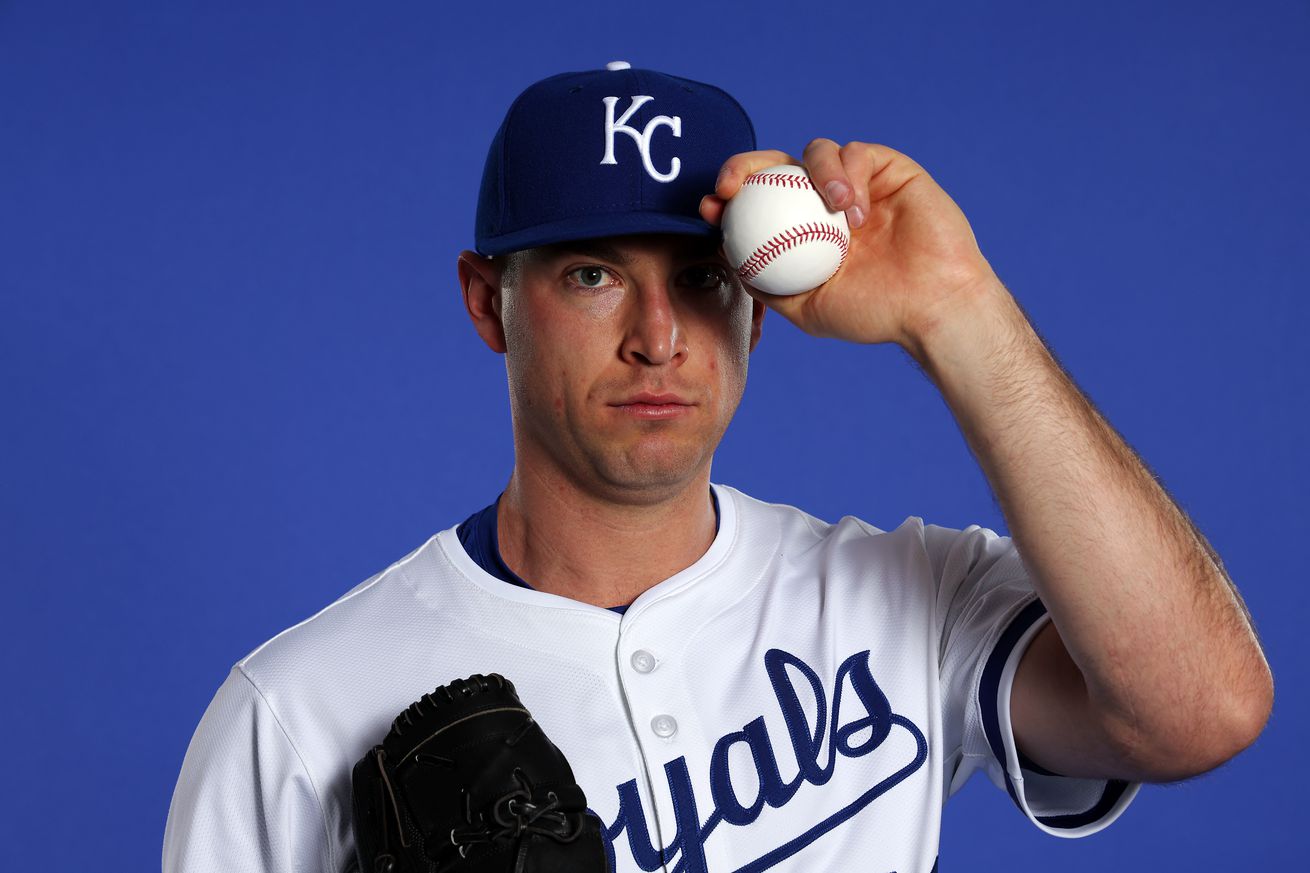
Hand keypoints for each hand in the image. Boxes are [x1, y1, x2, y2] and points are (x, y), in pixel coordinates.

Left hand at [700, 140, 1001, 350]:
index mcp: (803, 228)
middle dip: (745, 165)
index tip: (710, 207)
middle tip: (731, 185)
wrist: (931, 307)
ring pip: (817, 151)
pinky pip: (857, 155)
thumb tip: (729, 261)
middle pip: (777, 164)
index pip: (758, 200)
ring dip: (813, 172)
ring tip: (830, 208)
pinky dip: (850, 178)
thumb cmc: (875, 314)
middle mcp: (825, 200)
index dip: (730, 196)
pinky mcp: (889, 167)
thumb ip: (768, 286)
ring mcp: (858, 182)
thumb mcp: (808, 308)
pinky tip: (855, 213)